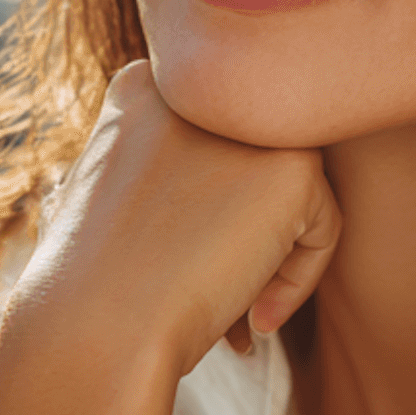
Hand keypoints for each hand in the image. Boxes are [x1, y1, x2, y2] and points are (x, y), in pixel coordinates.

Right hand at [1, 62, 340, 386]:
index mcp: (146, 87)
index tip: (181, 270)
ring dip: (267, 260)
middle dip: (240, 236)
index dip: (204, 217)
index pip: (215, 147)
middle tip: (213, 296)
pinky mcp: (295, 167)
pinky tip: (251, 321)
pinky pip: (322, 228)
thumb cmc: (93, 288)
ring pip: (292, 195)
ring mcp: (250, 122)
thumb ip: (172, 173)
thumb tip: (241, 199)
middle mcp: (203, 87)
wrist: (95, 327)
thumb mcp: (115, 200)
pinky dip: (296, 283)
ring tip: (230, 314)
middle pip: (254, 166)